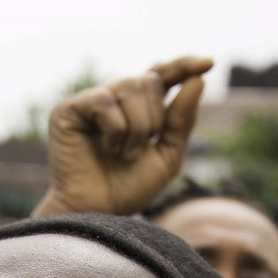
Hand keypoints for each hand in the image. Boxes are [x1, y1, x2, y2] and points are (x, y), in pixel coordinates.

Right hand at [36, 56, 212, 216]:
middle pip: (148, 80)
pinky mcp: (67, 110)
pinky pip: (104, 101)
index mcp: (137, 108)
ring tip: (124, 155)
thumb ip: (182, 119)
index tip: (209, 64)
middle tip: (139, 151)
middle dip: (154, 118)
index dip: (183, 66)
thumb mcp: (167, 155)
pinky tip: (106, 150)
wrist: (99, 214)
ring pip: (129, 87)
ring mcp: (89, 102)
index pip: (162, 74)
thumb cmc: (129, 189)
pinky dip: (115, 130)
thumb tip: (198, 79)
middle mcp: (113, 99)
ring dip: (137, 127)